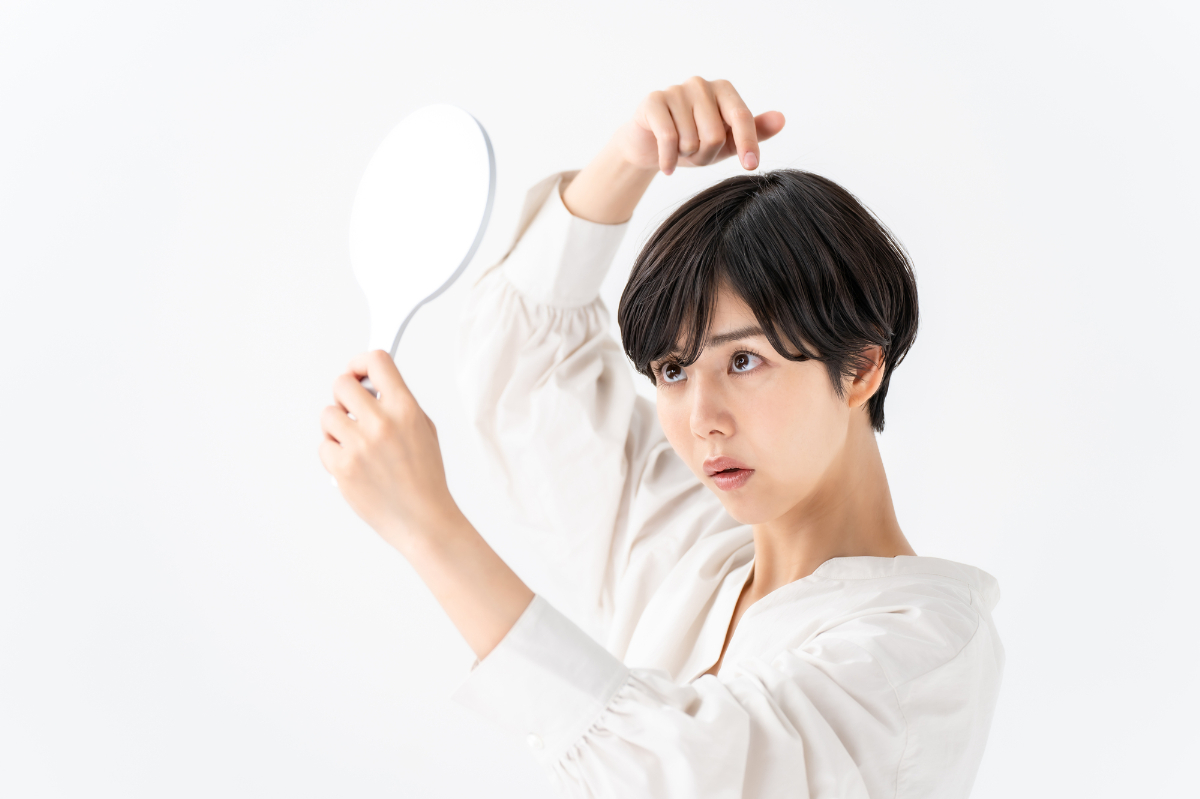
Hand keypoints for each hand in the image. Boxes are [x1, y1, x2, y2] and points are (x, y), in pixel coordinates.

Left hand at [319, 350, 459, 550]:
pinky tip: (353, 462)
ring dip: (337, 426)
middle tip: (353, 409)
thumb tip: (372, 384)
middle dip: (345, 395)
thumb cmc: (425, 478)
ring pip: (327, 414)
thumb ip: (399, 403)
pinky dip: (334, 453)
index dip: (362, 362)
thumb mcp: (424, 429)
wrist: (423, 520)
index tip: (358, 370)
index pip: (376, 362)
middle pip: (342, 384)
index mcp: (405, 409)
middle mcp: (381, 424)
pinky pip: (324, 445)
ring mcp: (359, 446)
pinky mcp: (342, 467)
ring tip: (354, 441)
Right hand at [562, 77, 785, 223]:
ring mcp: (675, 90)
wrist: (648, 146)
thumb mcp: (726, 142)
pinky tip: (667, 168)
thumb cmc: (692, 141)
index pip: (742, 117)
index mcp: (723, 89)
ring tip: (679, 152)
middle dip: (706, 156)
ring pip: (691, 140)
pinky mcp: (653, 101)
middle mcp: (700, 84)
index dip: (748, 143)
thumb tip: (781, 119)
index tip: (751, 166)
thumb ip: (754, 132)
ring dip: (686, 157)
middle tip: (696, 155)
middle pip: (715, 134)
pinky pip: (669, 139)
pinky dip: (669, 161)